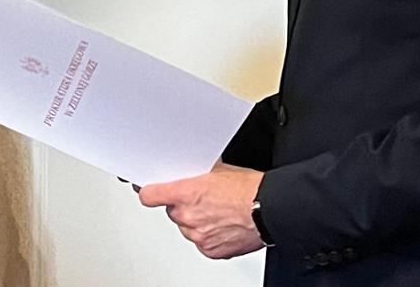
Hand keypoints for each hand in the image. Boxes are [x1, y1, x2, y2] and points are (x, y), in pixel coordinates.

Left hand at [137, 162, 265, 259]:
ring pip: (187, 228)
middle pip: (172, 211)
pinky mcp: (210, 250)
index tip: (149, 191)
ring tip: (218, 212)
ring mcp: (198, 236)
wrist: (270, 209)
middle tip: (203, 200)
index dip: (149, 192)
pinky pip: (202, 242)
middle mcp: (188, 216)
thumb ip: (197, 172)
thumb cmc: (249, 189)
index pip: (149, 195)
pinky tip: (224, 225)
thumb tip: (191, 170)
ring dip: (197, 221)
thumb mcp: (219, 169)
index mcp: (186, 194)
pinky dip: (210, 236)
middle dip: (183, 206)